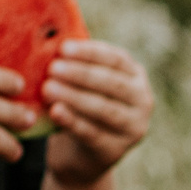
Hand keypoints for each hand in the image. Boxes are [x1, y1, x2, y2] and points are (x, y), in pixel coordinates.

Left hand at [38, 41, 151, 186]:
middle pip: (112, 83)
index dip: (90, 53)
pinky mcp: (116, 152)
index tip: (63, 48)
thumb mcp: (84, 84)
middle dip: (81, 74)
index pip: (116, 59)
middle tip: (52, 68)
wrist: (79, 156)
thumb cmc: (78, 108)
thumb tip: (52, 33)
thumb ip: (78, 63)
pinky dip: (73, 122)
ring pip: (104, 109)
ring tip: (47, 88)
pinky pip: (93, 134)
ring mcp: (134, 128)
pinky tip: (55, 112)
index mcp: (135, 76)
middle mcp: (143, 101)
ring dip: (74, 97)